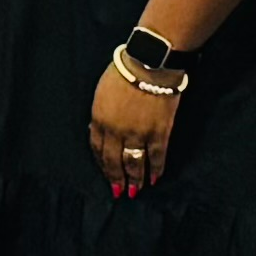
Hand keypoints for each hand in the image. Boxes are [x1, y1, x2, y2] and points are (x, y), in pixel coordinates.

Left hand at [87, 58, 182, 196]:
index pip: (97, 148)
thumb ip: (101, 115)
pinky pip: (156, 156)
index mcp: (99, 119)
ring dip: (135, 179)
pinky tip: (155, 178)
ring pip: (134, 163)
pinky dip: (156, 169)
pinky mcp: (159, 132)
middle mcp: (115, 131)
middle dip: (116, 178)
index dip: (102, 164)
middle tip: (119, 191)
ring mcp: (138, 133)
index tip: (106, 173)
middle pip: (113, 161)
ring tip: (135, 191)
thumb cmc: (123, 72)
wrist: (149, 64)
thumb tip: (99, 130)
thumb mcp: (101, 93)